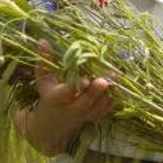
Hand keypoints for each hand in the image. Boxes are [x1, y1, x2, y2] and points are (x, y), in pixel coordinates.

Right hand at [12, 39, 114, 155]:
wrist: (53, 121)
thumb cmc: (48, 94)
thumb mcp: (43, 79)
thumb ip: (45, 61)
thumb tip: (43, 40)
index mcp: (56, 99)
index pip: (67, 93)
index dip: (76, 86)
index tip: (85, 79)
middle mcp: (71, 109)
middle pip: (85, 103)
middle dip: (95, 92)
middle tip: (104, 80)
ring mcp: (84, 114)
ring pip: (98, 107)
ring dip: (108, 93)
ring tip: (115, 78)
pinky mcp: (95, 116)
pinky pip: (106, 109)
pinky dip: (113, 98)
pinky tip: (119, 85)